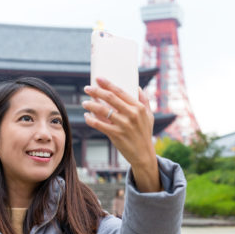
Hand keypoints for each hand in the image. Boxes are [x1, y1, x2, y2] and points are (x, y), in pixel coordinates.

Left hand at [82, 77, 161, 191]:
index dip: (108, 84)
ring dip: (91, 104)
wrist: (144, 154)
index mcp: (139, 107)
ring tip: (84, 102)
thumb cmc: (145, 133)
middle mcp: (132, 115)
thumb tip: (137, 87)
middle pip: (110, 98)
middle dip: (96, 91)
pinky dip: (90, 119)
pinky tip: (86, 116)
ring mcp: (124, 125)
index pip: (120, 92)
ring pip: (102, 111)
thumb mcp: (149, 116)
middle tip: (87, 88)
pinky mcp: (116, 135)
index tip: (98, 79)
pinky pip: (99, 125)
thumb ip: (144, 101)